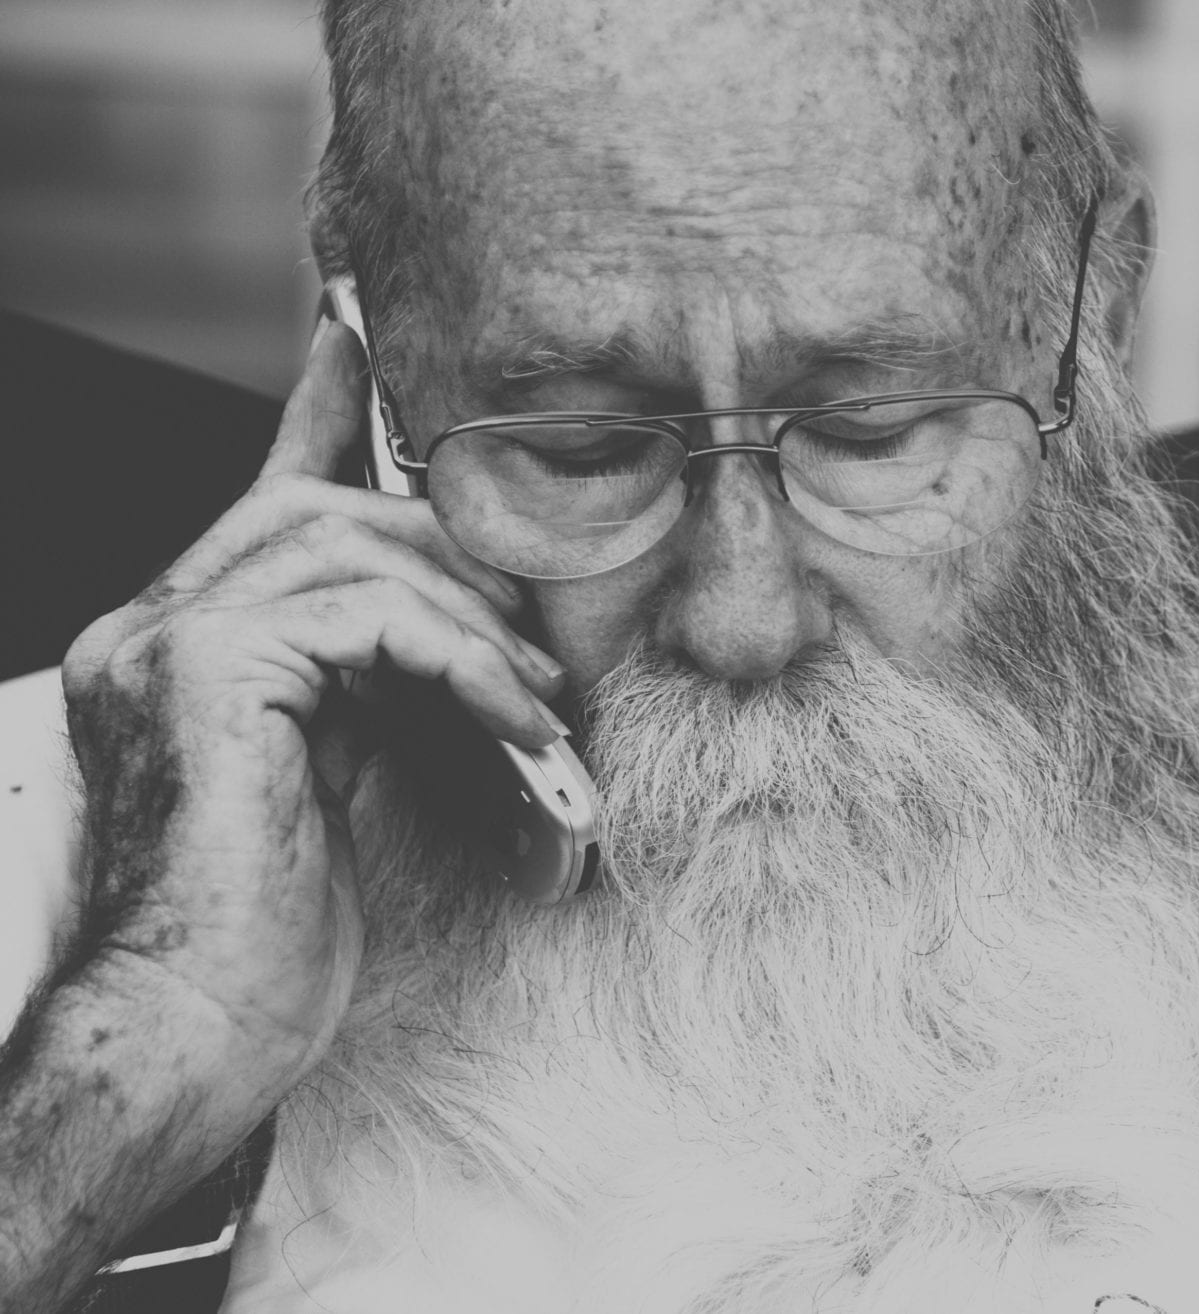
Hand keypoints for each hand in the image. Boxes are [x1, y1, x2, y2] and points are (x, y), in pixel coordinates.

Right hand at [57, 319, 565, 1101]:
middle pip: (325, 509)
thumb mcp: (337, 773)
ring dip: (476, 619)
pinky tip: (517, 721)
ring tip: (539, 701)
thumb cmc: (274, 930)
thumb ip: (367, 680)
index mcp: (180, 639)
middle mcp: (153, 620)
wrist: (202, 1023)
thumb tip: (461, 625)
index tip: (359, 340)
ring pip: (355, 549)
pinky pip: (374, 613)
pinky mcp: (204, 669)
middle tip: (537, 639)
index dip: (319, 410)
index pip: (266, 495)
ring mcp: (162, 638)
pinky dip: (466, 659)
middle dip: (454, 555)